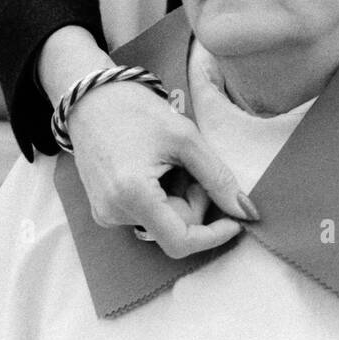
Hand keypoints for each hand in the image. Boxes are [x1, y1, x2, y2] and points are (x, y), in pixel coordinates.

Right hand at [66, 79, 251, 257]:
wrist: (92, 97)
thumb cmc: (138, 110)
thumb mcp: (185, 137)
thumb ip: (217, 177)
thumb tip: (246, 211)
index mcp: (132, 196)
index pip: (180, 242)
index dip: (213, 236)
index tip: (236, 220)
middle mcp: (113, 213)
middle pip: (174, 229)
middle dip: (194, 202)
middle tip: (192, 164)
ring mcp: (105, 214)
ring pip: (162, 222)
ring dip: (177, 198)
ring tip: (169, 161)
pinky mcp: (103, 210)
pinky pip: (145, 215)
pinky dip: (160, 197)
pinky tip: (154, 168)